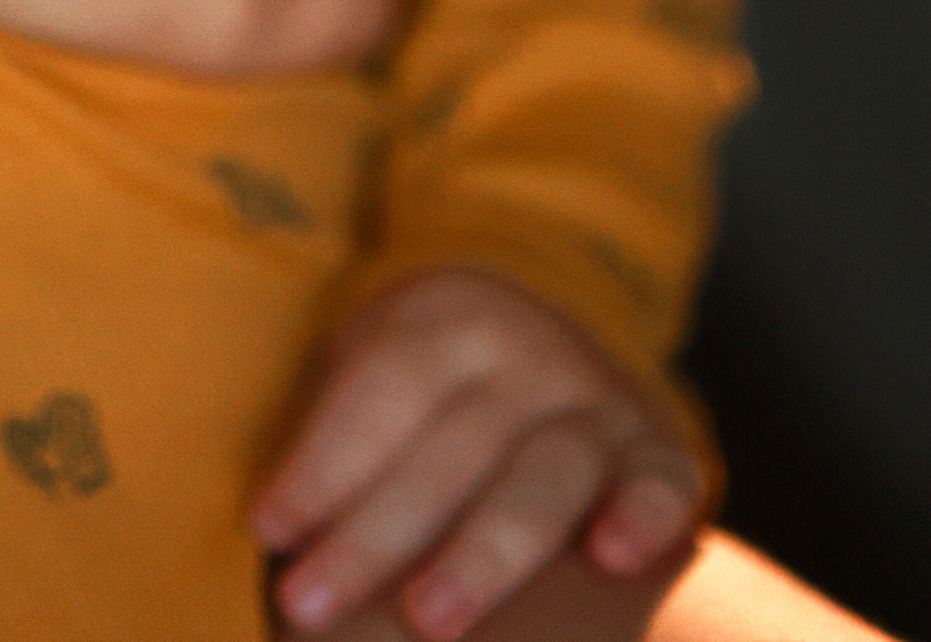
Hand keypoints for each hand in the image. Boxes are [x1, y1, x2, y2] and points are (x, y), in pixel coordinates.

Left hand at [251, 269, 703, 637]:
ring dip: (484, 551)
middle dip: (374, 535)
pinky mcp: (655, 456)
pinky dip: (644, 516)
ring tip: (428, 619)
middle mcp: (529, 352)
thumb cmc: (431, 395)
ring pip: (544, 476)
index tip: (268, 529)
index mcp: (449, 317)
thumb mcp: (378, 377)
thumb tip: (269, 537)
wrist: (552, 345)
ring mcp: (596, 404)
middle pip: (448, 447)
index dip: (323, 461)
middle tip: (305, 606)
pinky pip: (661, 485)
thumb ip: (335, 444)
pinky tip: (614, 557)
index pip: (382, 390)